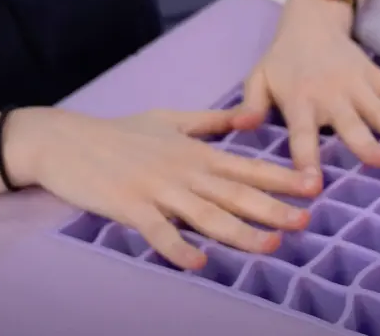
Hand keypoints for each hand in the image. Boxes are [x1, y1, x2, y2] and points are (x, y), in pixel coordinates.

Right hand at [15, 108, 316, 269]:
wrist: (65, 139)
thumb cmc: (120, 131)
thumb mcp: (170, 119)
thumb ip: (211, 121)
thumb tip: (250, 118)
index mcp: (195, 152)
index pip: (245, 166)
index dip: (280, 176)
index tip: (313, 185)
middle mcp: (182, 170)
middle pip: (234, 194)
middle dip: (272, 208)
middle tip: (305, 221)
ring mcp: (156, 189)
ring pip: (204, 214)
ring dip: (238, 231)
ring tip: (270, 245)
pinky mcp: (129, 205)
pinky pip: (157, 231)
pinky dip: (177, 247)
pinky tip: (199, 262)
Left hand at [232, 0, 379, 183]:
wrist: (309, 25)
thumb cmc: (280, 62)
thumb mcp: (258, 80)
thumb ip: (250, 105)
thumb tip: (239, 126)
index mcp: (300, 103)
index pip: (302, 137)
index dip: (307, 161)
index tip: (314, 186)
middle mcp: (331, 96)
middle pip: (351, 125)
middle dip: (365, 145)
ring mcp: (357, 85)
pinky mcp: (374, 75)